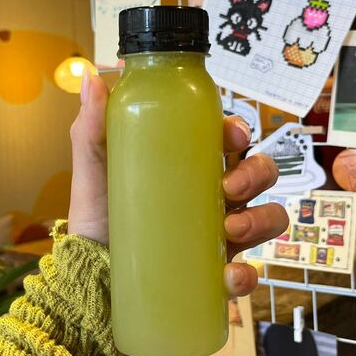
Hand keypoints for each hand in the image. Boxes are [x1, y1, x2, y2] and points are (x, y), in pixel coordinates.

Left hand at [69, 73, 287, 297]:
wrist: (88, 276)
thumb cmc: (97, 217)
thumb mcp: (95, 170)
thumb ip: (92, 127)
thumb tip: (90, 79)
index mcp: (190, 165)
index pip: (229, 139)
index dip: (239, 131)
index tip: (232, 135)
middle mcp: (214, 197)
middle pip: (259, 173)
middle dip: (257, 173)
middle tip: (230, 186)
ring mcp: (221, 236)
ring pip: (268, 218)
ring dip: (261, 219)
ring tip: (231, 229)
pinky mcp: (217, 274)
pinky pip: (247, 274)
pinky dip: (246, 276)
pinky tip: (229, 276)